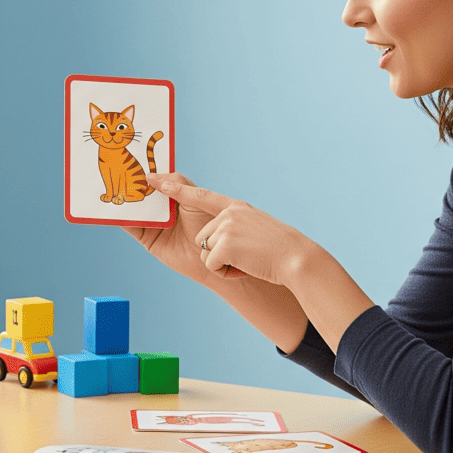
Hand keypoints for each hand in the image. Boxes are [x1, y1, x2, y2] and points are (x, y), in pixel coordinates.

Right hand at [122, 173, 238, 290]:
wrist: (214, 254)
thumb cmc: (210, 224)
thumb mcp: (196, 197)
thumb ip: (176, 184)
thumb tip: (150, 176)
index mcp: (175, 197)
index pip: (157, 182)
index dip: (146, 173)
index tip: (133, 162)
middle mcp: (162, 209)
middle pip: (142, 194)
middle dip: (131, 185)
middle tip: (118, 173)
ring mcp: (154, 224)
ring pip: (135, 209)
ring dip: (124, 201)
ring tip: (114, 189)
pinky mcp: (148, 239)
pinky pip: (131, 227)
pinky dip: (122, 219)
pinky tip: (115, 211)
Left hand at [135, 174, 318, 289]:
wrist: (297, 259)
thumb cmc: (279, 250)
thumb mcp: (255, 226)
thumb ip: (234, 223)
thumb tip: (213, 235)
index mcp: (235, 206)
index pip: (199, 194)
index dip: (175, 188)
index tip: (154, 180)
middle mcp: (228, 213)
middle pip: (201, 237)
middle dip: (217, 253)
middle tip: (244, 256)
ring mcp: (226, 227)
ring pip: (205, 252)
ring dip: (222, 263)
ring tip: (247, 261)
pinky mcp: (224, 245)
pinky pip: (211, 264)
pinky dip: (226, 272)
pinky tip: (244, 268)